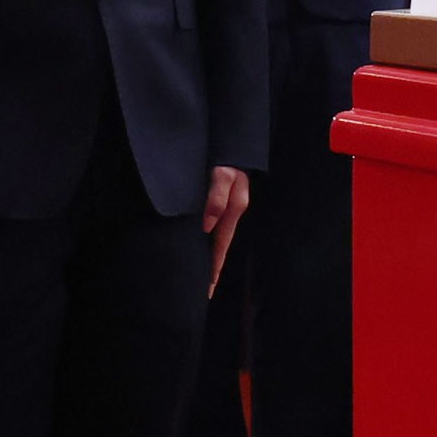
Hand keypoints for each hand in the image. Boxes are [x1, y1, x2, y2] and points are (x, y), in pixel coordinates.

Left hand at [201, 165, 253, 293]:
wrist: (234, 145)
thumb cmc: (227, 160)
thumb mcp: (222, 175)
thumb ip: (215, 198)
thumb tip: (207, 226)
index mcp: (233, 211)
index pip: (221, 246)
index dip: (213, 267)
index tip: (206, 288)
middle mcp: (232, 213)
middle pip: (221, 247)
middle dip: (212, 269)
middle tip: (203, 292)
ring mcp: (229, 209)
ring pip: (218, 239)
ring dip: (211, 257)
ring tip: (202, 276)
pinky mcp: (223, 203)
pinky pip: (216, 229)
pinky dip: (210, 242)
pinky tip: (202, 247)